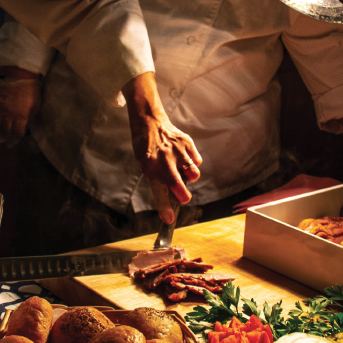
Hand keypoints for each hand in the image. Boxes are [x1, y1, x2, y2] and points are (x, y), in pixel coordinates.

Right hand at [0, 69, 41, 147]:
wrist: (21, 77)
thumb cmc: (31, 92)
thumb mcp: (35, 107)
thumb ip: (29, 118)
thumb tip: (24, 127)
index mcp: (20, 115)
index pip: (17, 131)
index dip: (17, 137)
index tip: (17, 139)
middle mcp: (9, 114)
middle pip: (6, 129)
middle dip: (7, 137)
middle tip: (7, 143)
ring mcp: (1, 108)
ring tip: (0, 137)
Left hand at [122, 73, 202, 223]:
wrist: (150, 122)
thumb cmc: (146, 148)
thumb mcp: (145, 164)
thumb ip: (158, 179)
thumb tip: (173, 197)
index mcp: (151, 167)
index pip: (159, 191)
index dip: (164, 207)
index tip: (168, 220)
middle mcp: (165, 160)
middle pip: (178, 185)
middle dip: (183, 196)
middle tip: (182, 197)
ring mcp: (178, 151)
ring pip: (194, 174)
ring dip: (190, 178)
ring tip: (182, 172)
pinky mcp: (188, 143)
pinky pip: (197, 161)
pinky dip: (193, 164)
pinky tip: (184, 159)